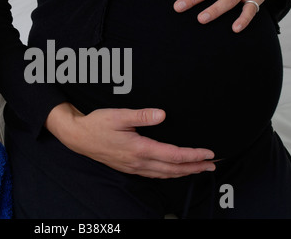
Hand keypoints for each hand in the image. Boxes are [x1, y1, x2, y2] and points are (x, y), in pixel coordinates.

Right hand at [45, 102, 215, 178]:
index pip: (173, 155)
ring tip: (199, 170)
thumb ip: (141, 115)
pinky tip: (173, 172)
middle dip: (195, 167)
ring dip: (184, 172)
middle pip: (173, 168)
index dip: (193, 155)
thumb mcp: (118, 115)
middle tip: (212, 165)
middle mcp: (138, 161)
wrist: (79, 137)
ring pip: (164, 174)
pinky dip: (169, 174)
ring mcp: (133, 167)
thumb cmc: (97, 124)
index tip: (208, 153)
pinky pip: (154, 175)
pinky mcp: (129, 168)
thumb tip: (162, 115)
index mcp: (139, 148)